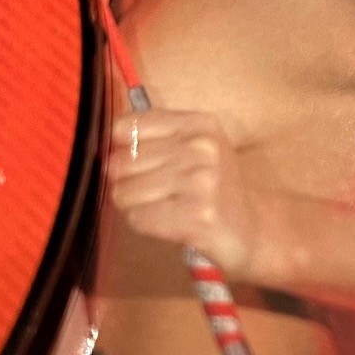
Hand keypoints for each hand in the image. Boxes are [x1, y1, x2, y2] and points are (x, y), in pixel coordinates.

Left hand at [108, 109, 275, 281]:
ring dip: (135, 207)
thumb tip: (102, 150)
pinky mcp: (196, 216)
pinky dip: (145, 225)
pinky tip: (168, 224)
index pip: (125, 126)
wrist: (253, 231)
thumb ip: (151, 138)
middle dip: (126, 183)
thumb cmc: (212, 189)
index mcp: (199, 124)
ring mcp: (201, 182)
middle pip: (121, 162)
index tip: (134, 164)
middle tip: (154, 194)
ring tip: (163, 208)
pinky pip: (139, 218)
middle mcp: (202, 147)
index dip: (119, 150)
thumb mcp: (192, 148)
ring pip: (126, 192)